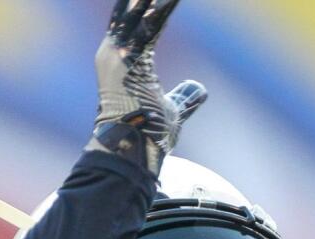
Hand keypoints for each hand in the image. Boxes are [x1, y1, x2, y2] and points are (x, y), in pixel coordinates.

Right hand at [88, 0, 207, 173]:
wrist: (133, 148)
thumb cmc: (149, 134)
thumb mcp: (171, 110)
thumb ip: (184, 95)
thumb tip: (200, 89)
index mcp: (120, 61)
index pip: (132, 25)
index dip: (146, 9)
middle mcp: (113, 53)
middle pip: (131, 14)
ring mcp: (118, 54)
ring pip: (140, 17)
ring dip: (153, 1)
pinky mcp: (130, 59)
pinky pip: (150, 28)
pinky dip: (161, 11)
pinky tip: (171, 0)